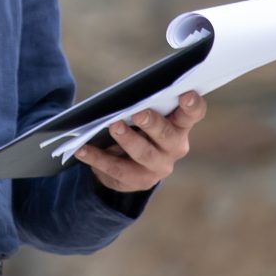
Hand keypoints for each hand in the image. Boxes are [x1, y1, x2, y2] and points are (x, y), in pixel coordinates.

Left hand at [73, 92, 202, 192]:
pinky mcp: (139, 181)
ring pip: (144, 154)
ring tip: (112, 126)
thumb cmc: (137, 127)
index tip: (186, 94)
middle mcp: (174, 147)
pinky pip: (117, 170)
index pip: (192, 114)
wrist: (129, 163)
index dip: (192, 105)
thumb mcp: (142, 114)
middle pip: (166, 135)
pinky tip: (82, 150)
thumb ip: (141, 104)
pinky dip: (98, 158)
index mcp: (180, 125)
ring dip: (127, 140)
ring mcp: (158, 167)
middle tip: (138, 112)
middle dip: (152, 123)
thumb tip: (122, 96)